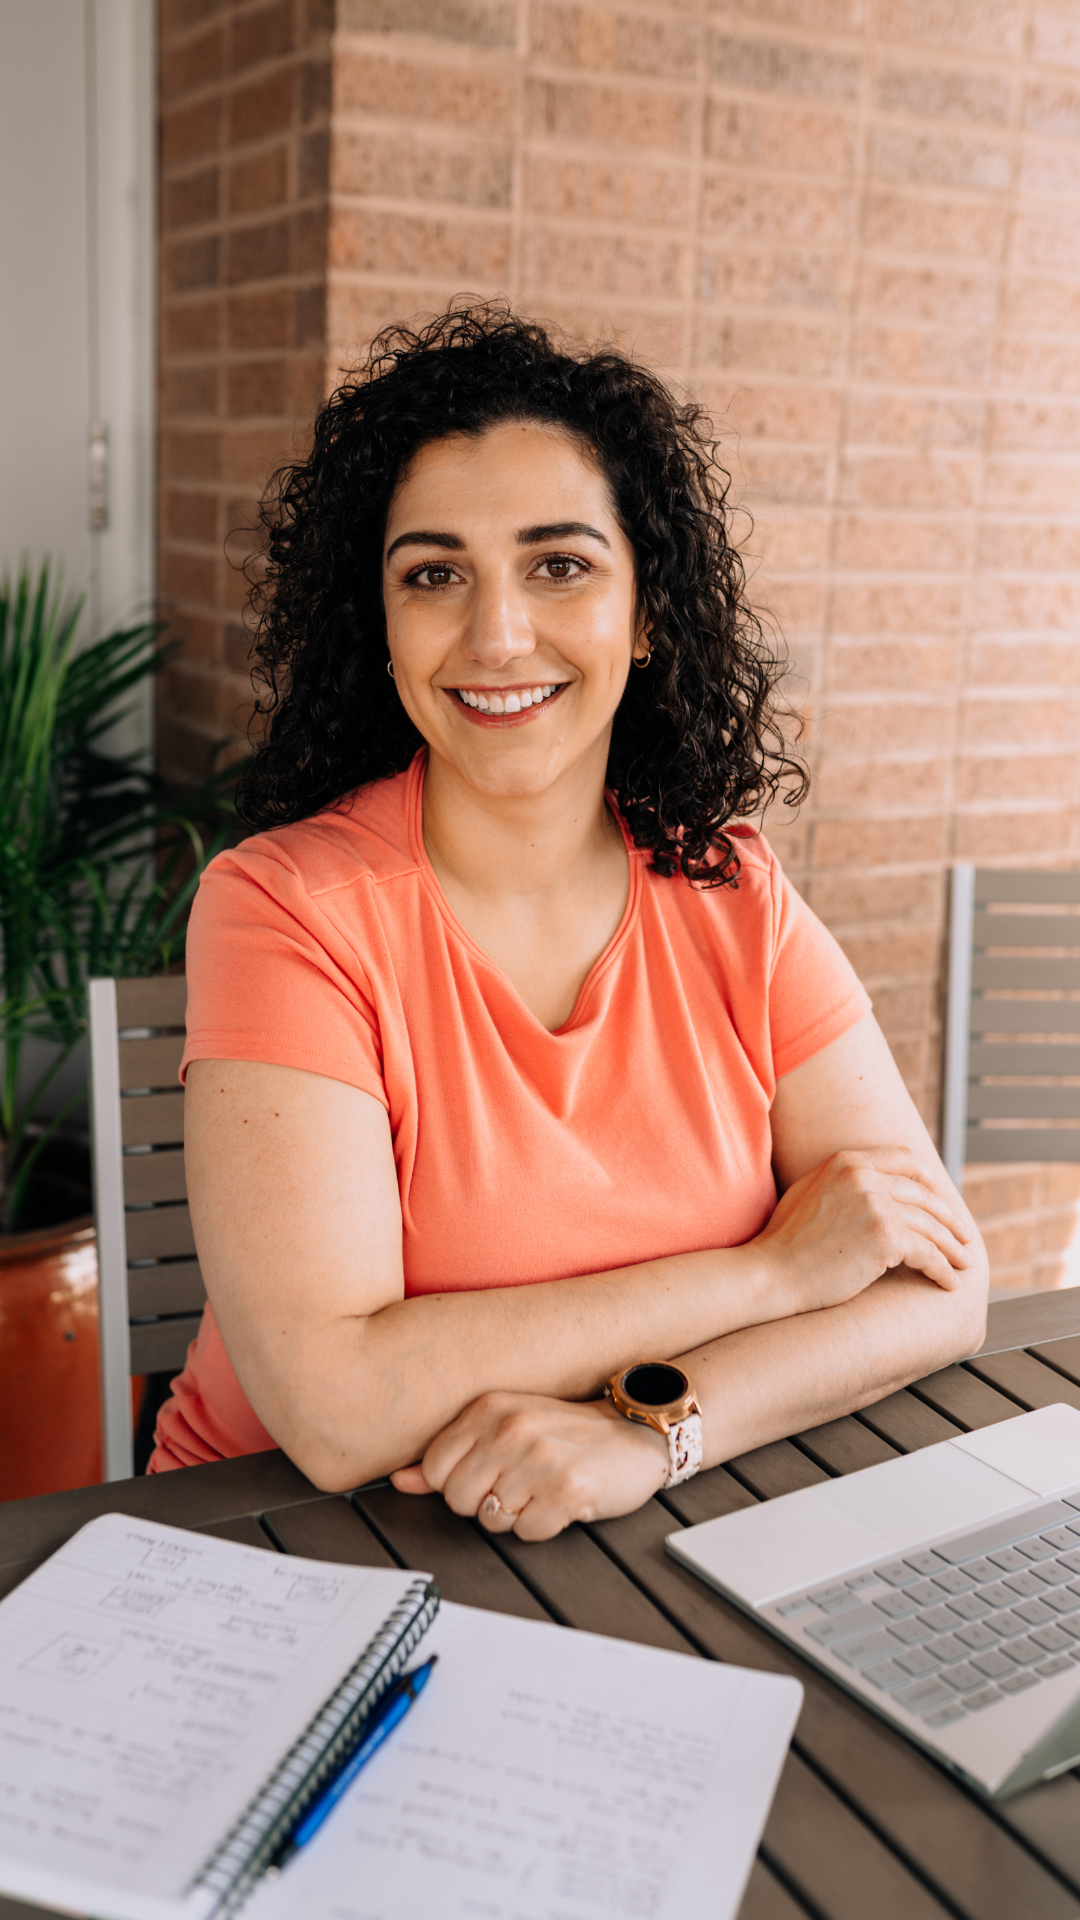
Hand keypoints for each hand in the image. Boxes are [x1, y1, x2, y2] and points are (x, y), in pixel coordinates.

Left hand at [390, 1392, 668, 1540]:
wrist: (633, 1434)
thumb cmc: (564, 1434)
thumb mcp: (504, 1429)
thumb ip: (450, 1455)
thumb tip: (400, 1479)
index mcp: (488, 1408)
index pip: (435, 1469)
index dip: (458, 1483)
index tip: (488, 1473)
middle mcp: (511, 1428)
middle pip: (458, 1499)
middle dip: (484, 1503)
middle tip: (519, 1484)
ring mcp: (540, 1458)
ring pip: (491, 1520)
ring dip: (517, 1515)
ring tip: (541, 1489)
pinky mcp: (567, 1489)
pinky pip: (528, 1532)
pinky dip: (544, 1526)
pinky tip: (561, 1501)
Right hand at [754, 1146, 974, 1315]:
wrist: (772, 1273)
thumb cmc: (785, 1242)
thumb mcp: (811, 1192)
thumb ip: (845, 1182)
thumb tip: (877, 1186)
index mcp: (848, 1161)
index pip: (905, 1161)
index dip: (930, 1182)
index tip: (942, 1200)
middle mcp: (865, 1176)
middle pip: (924, 1195)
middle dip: (949, 1219)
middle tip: (963, 1237)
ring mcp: (877, 1205)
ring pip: (931, 1226)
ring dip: (952, 1248)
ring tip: (963, 1264)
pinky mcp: (886, 1237)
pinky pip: (928, 1254)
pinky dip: (943, 1270)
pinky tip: (949, 1283)